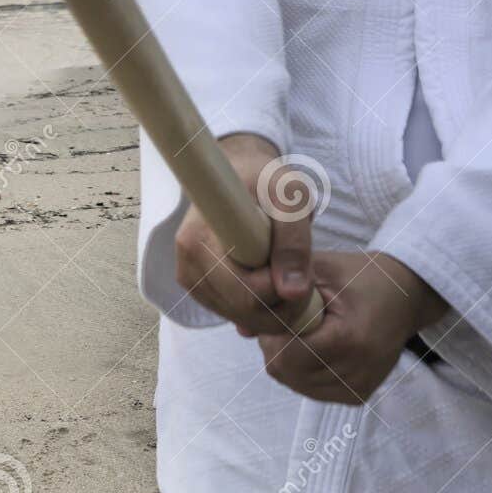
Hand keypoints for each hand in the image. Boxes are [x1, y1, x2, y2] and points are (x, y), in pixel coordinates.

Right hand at [174, 133, 315, 332]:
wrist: (241, 173)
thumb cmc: (265, 178)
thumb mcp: (288, 196)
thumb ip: (293, 240)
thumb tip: (292, 292)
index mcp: (198, 241)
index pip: (246, 294)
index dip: (282, 289)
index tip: (304, 265)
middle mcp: (187, 265)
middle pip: (244, 313)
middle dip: (284, 303)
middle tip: (304, 273)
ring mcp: (191, 280)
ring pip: (243, 319)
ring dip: (276, 306)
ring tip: (288, 268)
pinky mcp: (200, 289)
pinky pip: (238, 315)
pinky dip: (263, 307)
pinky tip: (272, 277)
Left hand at [258, 249, 448, 404]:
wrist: (405, 296)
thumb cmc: (361, 275)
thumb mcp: (322, 269)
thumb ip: (281, 291)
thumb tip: (240, 328)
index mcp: (350, 341)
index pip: (286, 354)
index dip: (274, 332)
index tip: (278, 310)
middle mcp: (356, 374)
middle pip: (287, 372)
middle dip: (277, 344)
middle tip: (288, 317)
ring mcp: (358, 390)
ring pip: (295, 383)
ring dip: (289, 357)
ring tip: (305, 328)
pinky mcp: (357, 397)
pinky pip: (311, 388)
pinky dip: (304, 367)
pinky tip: (316, 343)